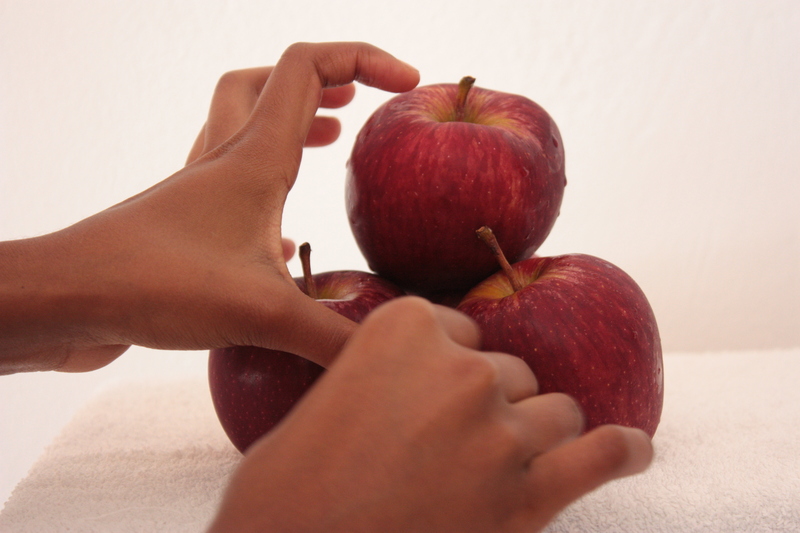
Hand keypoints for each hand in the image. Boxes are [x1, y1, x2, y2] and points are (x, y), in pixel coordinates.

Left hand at [0, 42, 419, 372]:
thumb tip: (397, 345)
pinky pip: (231, 182)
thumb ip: (337, 335)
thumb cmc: (156, 283)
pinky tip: (283, 237)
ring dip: (289, 124)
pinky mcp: (186, 225)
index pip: (308, 68)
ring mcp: (200, 190)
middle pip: (267, 84)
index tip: (407, 82)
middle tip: (355, 104)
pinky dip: (265, 185)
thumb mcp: (262, 314)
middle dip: (321, 81)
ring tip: (328, 143)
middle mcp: (225, 161)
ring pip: (243, 126)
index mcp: (253, 157)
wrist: (68, 298)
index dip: (365, 58)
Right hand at [209, 297, 653, 532]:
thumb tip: (413, 391)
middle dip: (489, 404)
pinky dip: (624, 451)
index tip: (434, 397)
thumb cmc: (286, 490)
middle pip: (509, 371)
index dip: (448, 367)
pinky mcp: (527, 496)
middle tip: (455, 448)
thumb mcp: (325, 401)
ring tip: (509, 464)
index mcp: (404, 327)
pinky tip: (634, 450)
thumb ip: (383, 377)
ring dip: (535, 434)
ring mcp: (499, 429)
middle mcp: (461, 367)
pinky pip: (602, 455)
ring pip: (554, 411)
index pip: (460, 330)